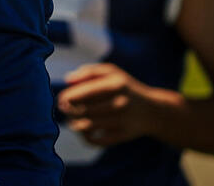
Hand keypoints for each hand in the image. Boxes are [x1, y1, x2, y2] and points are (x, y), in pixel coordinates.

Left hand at [56, 62, 176, 147]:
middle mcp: (120, 103)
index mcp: (116, 84)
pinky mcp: (122, 136)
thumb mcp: (112, 72)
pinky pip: (96, 141)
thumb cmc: (125, 88)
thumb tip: (67, 80)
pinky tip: (84, 132)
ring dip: (74, 124)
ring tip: (72, 121)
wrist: (152, 110)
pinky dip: (85, 137)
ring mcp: (122, 121)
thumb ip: (89, 72)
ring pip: (87, 127)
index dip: (67, 97)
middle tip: (65, 110)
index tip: (61, 99)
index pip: (84, 93)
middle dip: (69, 111)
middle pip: (83, 110)